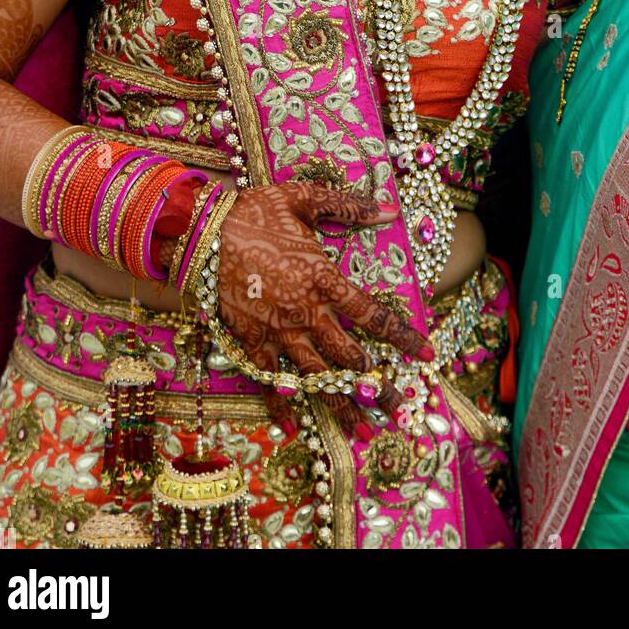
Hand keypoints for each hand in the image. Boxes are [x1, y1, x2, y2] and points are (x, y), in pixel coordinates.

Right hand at [216, 184, 433, 429]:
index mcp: (323, 278)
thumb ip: (348, 206)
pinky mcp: (250, 340)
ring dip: (341, 405)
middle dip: (378, 387)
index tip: (427, 353)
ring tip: (362, 430)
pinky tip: (297, 426)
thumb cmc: (254, 211)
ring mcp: (277, 331)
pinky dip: (283, 405)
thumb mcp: (304, 198)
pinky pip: (269, 380)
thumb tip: (388, 208)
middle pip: (350, 359)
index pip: (372, 315)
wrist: (201, 231)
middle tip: (400, 409)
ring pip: (316, 378)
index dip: (402, 336)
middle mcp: (305, 312)